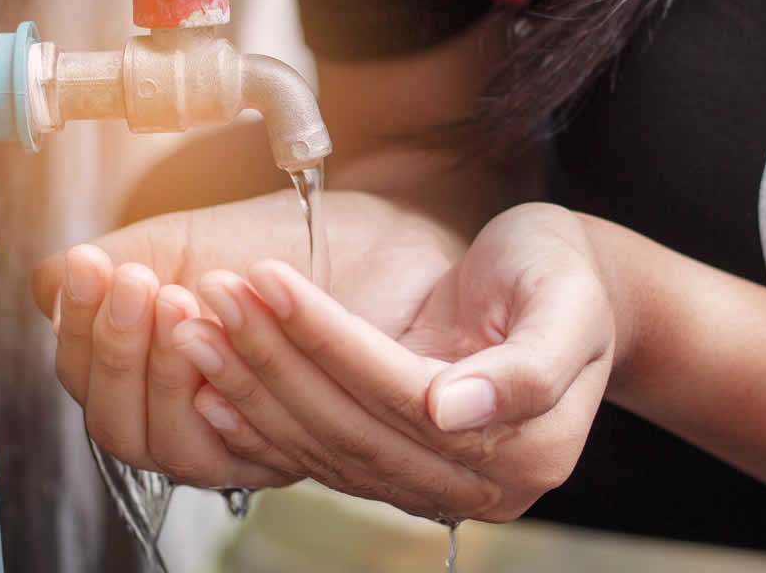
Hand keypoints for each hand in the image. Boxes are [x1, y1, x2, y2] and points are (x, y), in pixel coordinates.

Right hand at [33, 188, 465, 485]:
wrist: (384, 228)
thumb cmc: (289, 240)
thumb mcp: (187, 241)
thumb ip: (121, 264)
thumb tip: (51, 286)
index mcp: (166, 383)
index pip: (97, 391)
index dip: (82, 336)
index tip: (89, 269)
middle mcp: (208, 424)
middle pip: (129, 434)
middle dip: (118, 357)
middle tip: (134, 284)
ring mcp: (260, 439)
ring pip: (183, 449)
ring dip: (166, 373)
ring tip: (177, 296)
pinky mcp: (318, 445)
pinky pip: (259, 444)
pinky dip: (232, 384)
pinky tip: (224, 325)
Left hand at [181, 203, 615, 520]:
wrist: (572, 293)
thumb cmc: (568, 278)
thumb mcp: (570, 302)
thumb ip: (529, 366)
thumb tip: (453, 411)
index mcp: (530, 448)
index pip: (403, 396)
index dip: (328, 339)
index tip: (266, 280)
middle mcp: (481, 487)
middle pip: (354, 429)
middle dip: (273, 360)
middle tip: (213, 297)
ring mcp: (438, 488)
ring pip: (327, 447)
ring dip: (253, 388)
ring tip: (194, 328)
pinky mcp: (401, 473)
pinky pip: (322, 459)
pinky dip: (263, 426)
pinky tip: (211, 391)